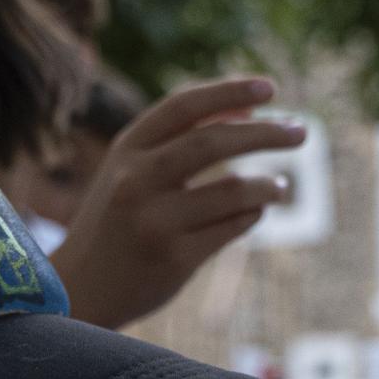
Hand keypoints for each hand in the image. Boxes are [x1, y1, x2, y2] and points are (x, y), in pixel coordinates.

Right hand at [49, 77, 302, 329]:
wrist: (78, 289)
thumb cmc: (115, 223)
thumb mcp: (129, 172)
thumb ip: (175, 141)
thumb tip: (246, 111)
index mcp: (125, 150)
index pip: (184, 106)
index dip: (230, 91)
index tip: (271, 89)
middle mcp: (135, 181)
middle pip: (214, 142)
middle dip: (266, 133)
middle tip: (301, 132)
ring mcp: (154, 222)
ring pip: (233, 190)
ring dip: (268, 185)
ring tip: (280, 186)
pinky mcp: (173, 259)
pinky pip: (231, 227)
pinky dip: (252, 215)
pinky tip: (256, 212)